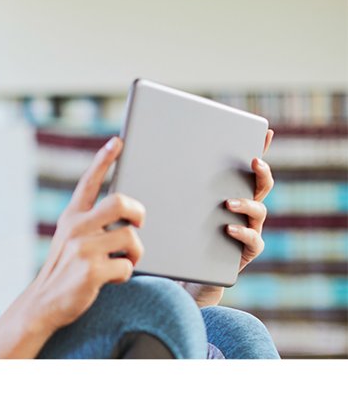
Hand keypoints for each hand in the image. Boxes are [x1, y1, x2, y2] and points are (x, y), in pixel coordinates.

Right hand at [29, 136, 145, 331]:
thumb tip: (126, 216)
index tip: (118, 142)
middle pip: (120, 202)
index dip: (104, 160)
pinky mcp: (91, 271)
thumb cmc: (64, 271)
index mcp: (71, 218)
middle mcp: (76, 228)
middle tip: (137, 224)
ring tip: (122, 262)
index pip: (89, 182)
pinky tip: (111, 279)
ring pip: (131, 237)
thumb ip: (90, 225)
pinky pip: (126, 265)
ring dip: (135, 253)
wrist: (43, 303)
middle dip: (137, 213)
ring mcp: (83, 249)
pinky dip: (125, 274)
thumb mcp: (69, 240)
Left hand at [184, 129, 274, 305]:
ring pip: (259, 211)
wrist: (185, 271)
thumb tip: (137, 152)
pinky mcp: (245, 252)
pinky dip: (243, 233)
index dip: (259, 148)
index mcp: (229, 191)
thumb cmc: (178, 232)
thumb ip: (167, 182)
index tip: (265, 132)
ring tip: (228, 203)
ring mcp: (249, 229)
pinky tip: (228, 229)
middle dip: (262, 172)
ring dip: (245, 204)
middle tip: (254, 162)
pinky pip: (252, 241)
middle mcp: (244, 208)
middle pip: (262, 186)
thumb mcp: (173, 204)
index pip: (247, 168)